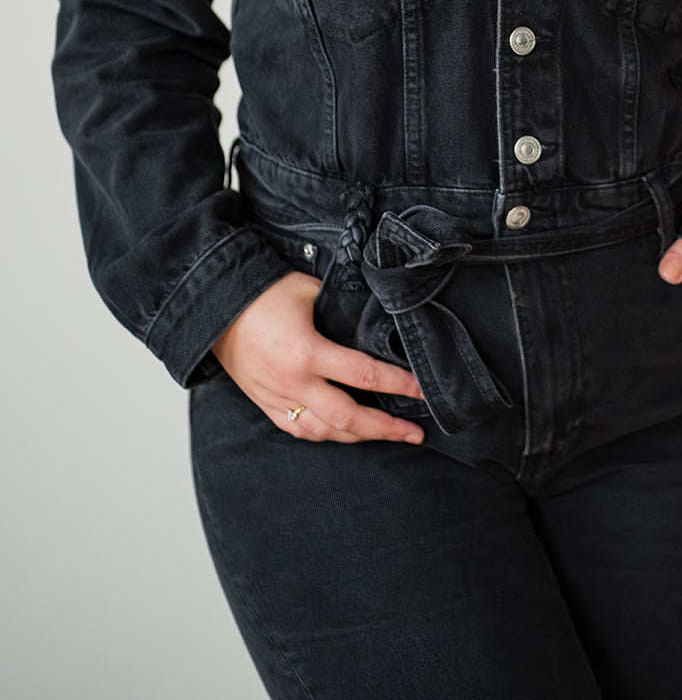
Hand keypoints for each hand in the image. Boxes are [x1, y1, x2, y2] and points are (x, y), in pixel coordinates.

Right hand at [210, 270, 426, 443]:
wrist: (213, 309)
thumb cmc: (261, 294)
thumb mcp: (308, 290)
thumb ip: (340, 309)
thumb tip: (370, 319)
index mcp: (307, 352)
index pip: (365, 375)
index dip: (399, 384)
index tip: (423, 390)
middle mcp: (293, 383)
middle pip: (349, 418)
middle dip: (387, 428)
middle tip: (415, 433)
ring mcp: (277, 398)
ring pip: (325, 431)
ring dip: (359, 437)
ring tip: (386, 435)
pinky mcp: (263, 403)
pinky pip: (298, 430)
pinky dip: (325, 435)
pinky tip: (343, 434)